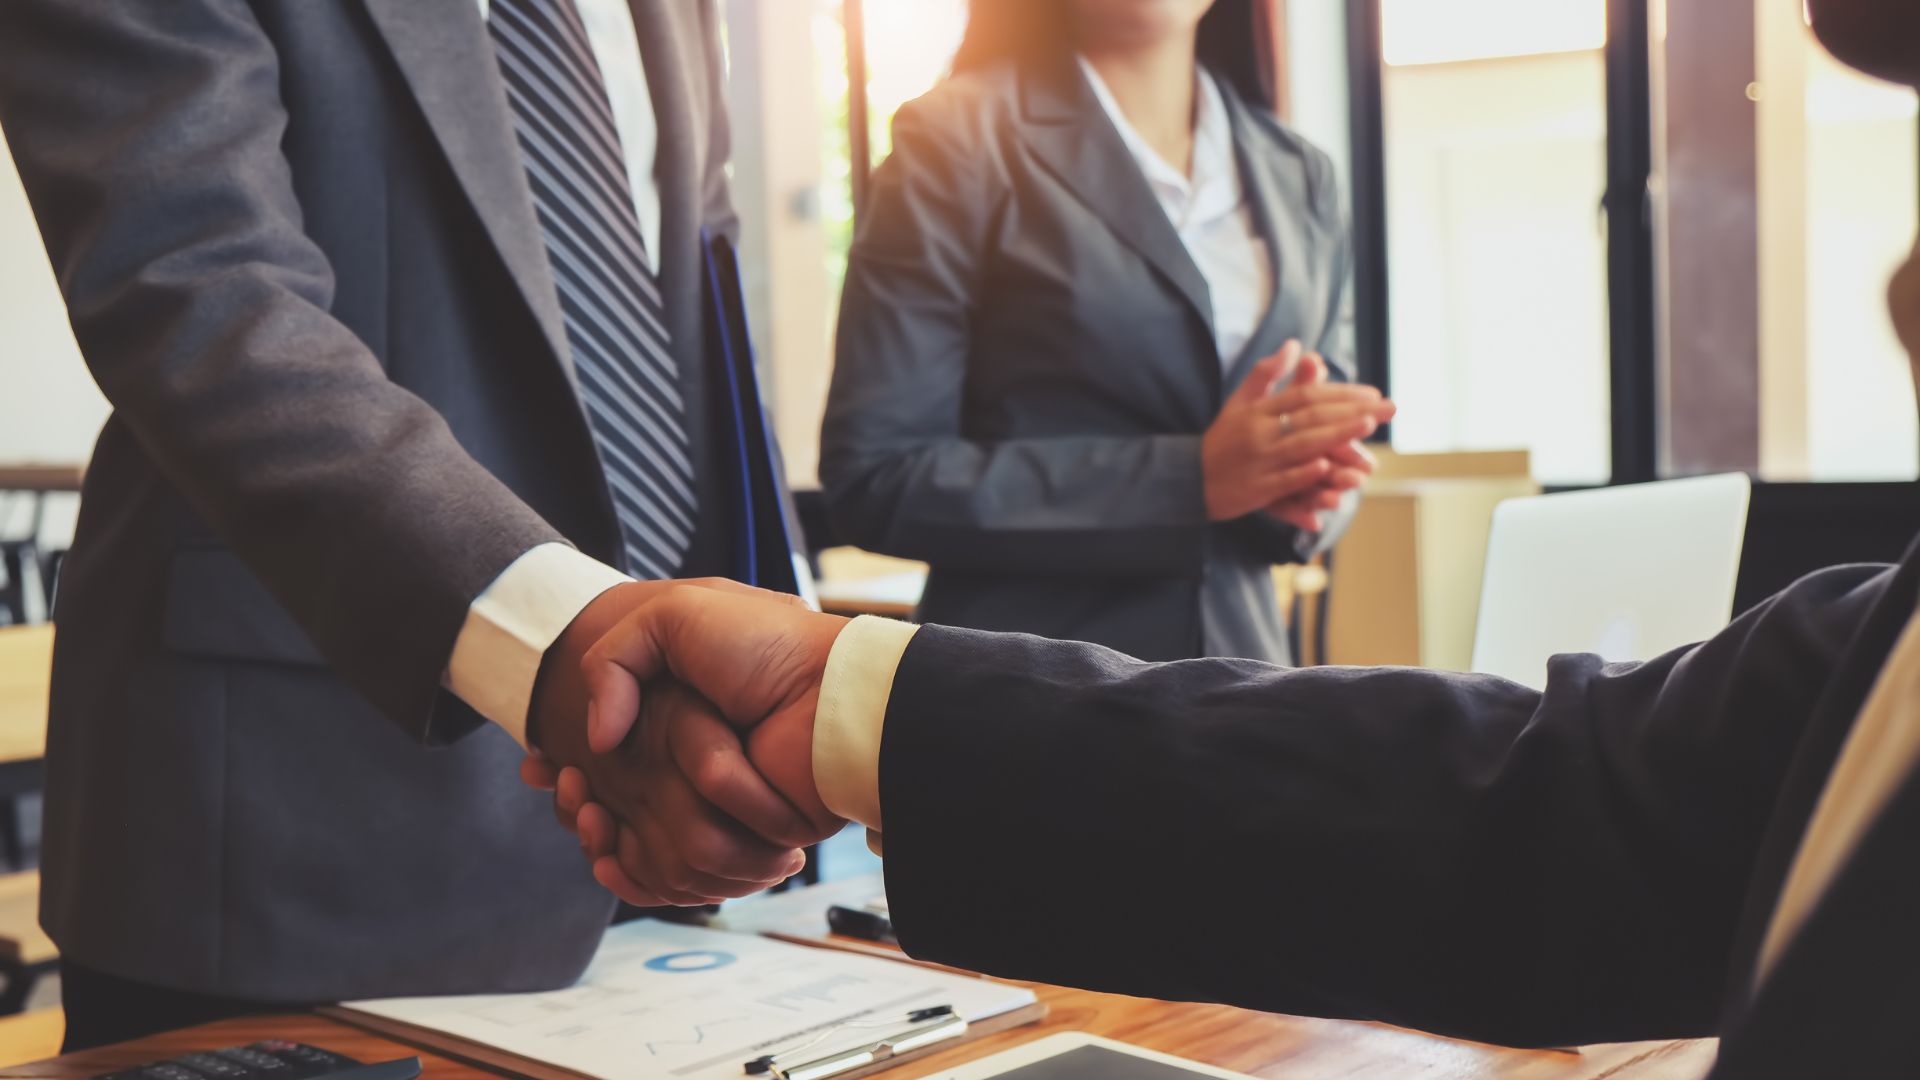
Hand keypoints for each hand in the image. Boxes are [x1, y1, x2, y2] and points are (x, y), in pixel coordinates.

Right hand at [524, 577, 823, 904]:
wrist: (828, 693)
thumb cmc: (765, 645)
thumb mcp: (675, 614)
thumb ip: (614, 658)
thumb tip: (597, 741)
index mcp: (679, 715)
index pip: (609, 763)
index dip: (570, 770)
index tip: (542, 770)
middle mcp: (696, 763)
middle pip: (617, 809)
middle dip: (580, 805)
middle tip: (567, 790)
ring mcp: (718, 806)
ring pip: (640, 845)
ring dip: (605, 836)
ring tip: (591, 814)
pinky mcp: (742, 841)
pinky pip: (677, 874)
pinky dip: (641, 870)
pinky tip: (610, 850)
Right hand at [1201, 342, 1394, 521]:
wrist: (1187, 480)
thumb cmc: (1220, 441)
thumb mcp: (1238, 403)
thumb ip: (1266, 375)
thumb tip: (1294, 344)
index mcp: (1259, 412)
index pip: (1305, 396)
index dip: (1340, 392)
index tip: (1373, 394)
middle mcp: (1260, 433)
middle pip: (1310, 417)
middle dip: (1351, 411)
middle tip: (1387, 408)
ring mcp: (1258, 461)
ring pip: (1301, 444)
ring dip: (1335, 435)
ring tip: (1366, 426)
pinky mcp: (1255, 490)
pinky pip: (1283, 480)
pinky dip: (1303, 473)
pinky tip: (1326, 465)